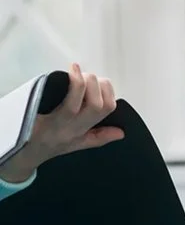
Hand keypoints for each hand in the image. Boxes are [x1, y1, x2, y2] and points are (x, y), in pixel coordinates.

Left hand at [0, 63, 123, 183]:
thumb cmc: (51, 145)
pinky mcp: (38, 107)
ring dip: (82, 78)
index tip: (102, 83)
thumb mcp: (77, 145)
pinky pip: (57, 90)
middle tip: (89, 76)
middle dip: (96, 83)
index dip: (108, 92)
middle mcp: (69, 125)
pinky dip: (67, 80)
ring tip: (77, 73)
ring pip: (77, 95)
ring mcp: (53, 117)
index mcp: (79, 131)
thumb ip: (99, 137)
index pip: (103, 111)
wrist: (22, 151)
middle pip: (95, 103)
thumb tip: (121, 132)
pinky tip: (67, 74)